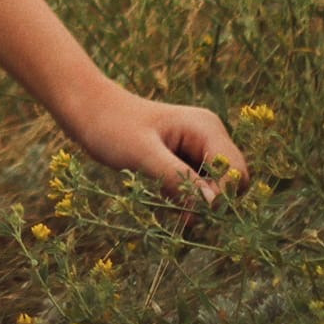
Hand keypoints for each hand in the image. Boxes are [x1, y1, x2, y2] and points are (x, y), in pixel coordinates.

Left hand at [60, 80, 248, 202]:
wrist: (87, 111)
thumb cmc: (111, 127)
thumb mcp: (142, 155)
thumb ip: (178, 180)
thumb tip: (213, 207)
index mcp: (206, 129)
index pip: (236, 172)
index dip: (221, 197)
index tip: (190, 211)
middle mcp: (209, 137)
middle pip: (231, 183)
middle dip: (210, 202)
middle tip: (175, 210)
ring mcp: (198, 148)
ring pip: (214, 189)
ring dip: (193, 203)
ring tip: (161, 199)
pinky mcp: (184, 160)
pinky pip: (196, 188)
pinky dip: (182, 198)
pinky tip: (158, 196)